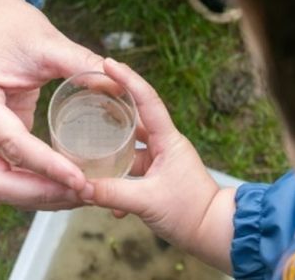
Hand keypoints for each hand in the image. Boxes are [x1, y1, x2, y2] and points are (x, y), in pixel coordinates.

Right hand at [0, 0, 117, 209]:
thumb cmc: (9, 29)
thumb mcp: (46, 43)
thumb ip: (81, 64)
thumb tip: (120, 88)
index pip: (12, 144)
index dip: (48, 167)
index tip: (81, 180)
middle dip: (43, 194)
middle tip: (84, 193)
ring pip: (3, 187)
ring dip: (42, 197)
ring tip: (82, 195)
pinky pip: (11, 175)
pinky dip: (38, 187)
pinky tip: (67, 187)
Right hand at [89, 58, 235, 273]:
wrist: (213, 231)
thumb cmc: (191, 212)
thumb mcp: (147, 201)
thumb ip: (112, 193)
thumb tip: (80, 187)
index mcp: (168, 141)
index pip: (147, 101)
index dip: (128, 79)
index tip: (108, 63)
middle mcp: (165, 146)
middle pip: (133, 120)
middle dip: (111, 110)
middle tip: (87, 98)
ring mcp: (161, 161)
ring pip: (130, 149)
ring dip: (111, 154)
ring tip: (85, 150)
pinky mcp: (158, 178)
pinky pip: (133, 172)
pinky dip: (119, 182)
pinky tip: (107, 200)